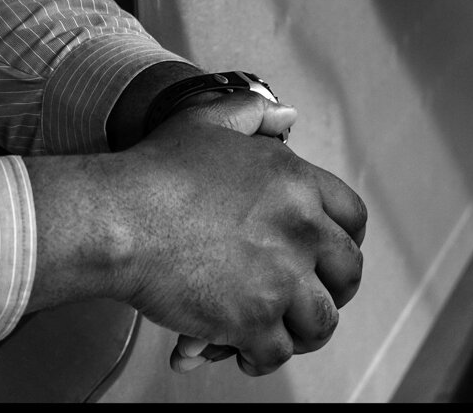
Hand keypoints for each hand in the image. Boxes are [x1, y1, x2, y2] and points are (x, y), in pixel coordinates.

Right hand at [118, 98, 365, 376]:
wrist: (119, 218)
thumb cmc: (155, 171)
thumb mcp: (206, 121)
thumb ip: (252, 113)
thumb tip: (285, 114)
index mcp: (296, 183)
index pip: (353, 217)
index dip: (345, 239)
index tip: (330, 255)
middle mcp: (300, 231)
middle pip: (347, 273)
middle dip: (332, 289)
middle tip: (308, 296)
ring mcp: (280, 279)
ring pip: (321, 322)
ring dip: (302, 331)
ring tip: (281, 332)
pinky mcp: (253, 321)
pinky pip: (277, 353)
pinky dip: (260, 358)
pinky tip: (242, 353)